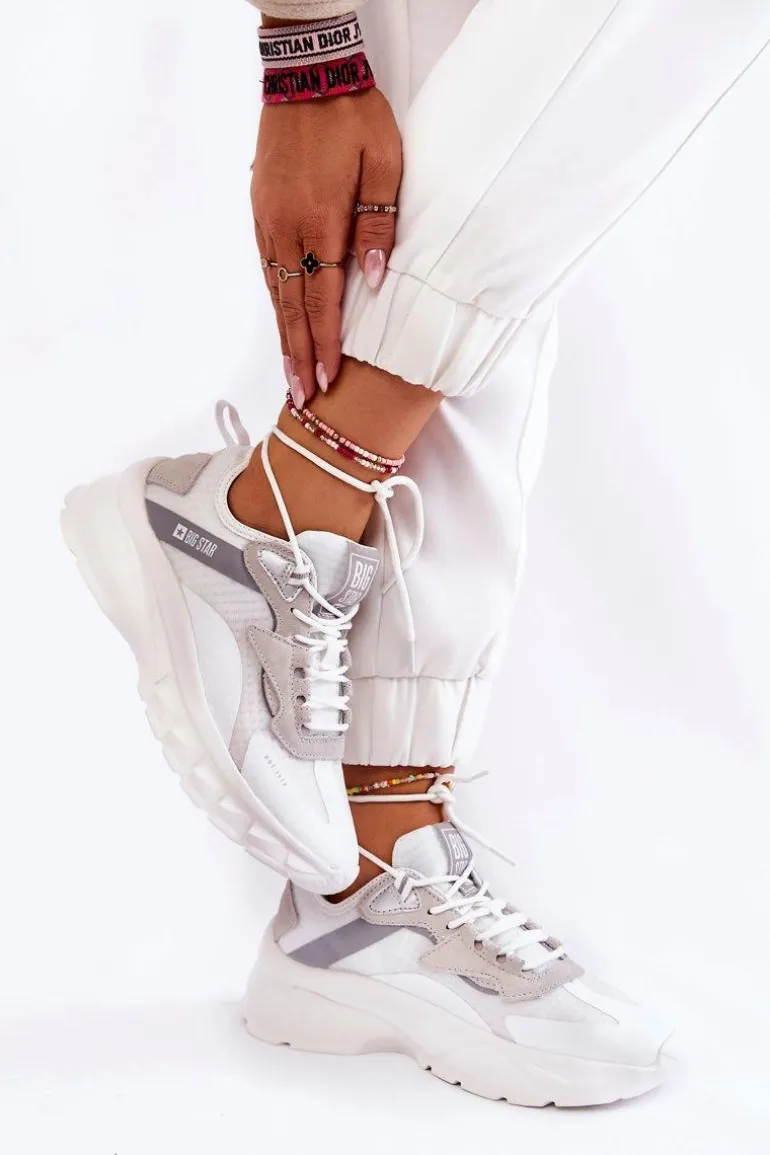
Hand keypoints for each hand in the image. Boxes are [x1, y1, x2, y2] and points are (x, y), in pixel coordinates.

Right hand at [251, 88, 401, 404]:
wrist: (306, 74)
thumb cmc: (353, 118)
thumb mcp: (385, 164)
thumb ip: (379, 224)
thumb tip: (374, 279)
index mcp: (319, 222)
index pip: (321, 301)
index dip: (324, 346)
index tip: (326, 381)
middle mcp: (286, 230)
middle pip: (291, 308)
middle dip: (299, 357)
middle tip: (302, 399)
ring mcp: (268, 222)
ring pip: (275, 293)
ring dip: (284, 336)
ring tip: (291, 373)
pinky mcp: (261, 213)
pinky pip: (268, 269)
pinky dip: (275, 303)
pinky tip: (283, 323)